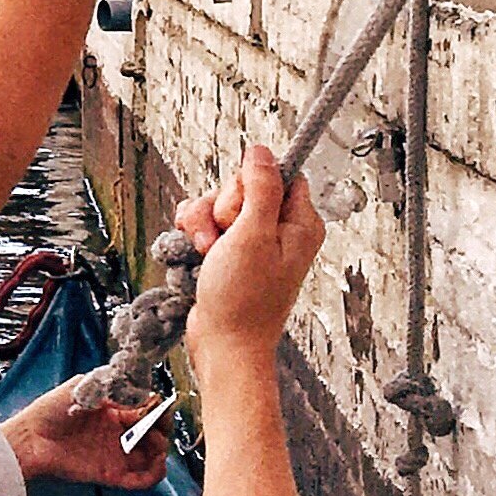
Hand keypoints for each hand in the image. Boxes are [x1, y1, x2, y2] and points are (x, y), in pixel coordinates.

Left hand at [6, 393, 171, 489]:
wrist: (31, 438)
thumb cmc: (51, 409)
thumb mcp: (83, 386)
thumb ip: (112, 388)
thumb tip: (140, 394)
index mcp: (113, 409)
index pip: (145, 410)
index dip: (156, 409)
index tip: (162, 406)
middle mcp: (117, 432)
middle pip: (153, 434)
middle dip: (162, 430)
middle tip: (160, 427)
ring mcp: (115, 454)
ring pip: (151, 458)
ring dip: (161, 453)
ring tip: (157, 446)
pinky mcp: (110, 474)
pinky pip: (139, 480)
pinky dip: (153, 476)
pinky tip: (156, 464)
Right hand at [180, 142, 320, 371]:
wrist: (223, 345)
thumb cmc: (244, 301)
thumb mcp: (253, 236)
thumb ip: (260, 188)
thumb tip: (262, 151)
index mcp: (300, 223)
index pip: (276, 173)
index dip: (250, 183)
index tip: (240, 209)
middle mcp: (280, 230)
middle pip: (242, 186)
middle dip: (221, 208)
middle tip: (225, 239)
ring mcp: (254, 242)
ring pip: (218, 204)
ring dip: (204, 224)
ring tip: (209, 254)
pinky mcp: (231, 252)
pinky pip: (207, 224)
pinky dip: (196, 236)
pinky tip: (198, 256)